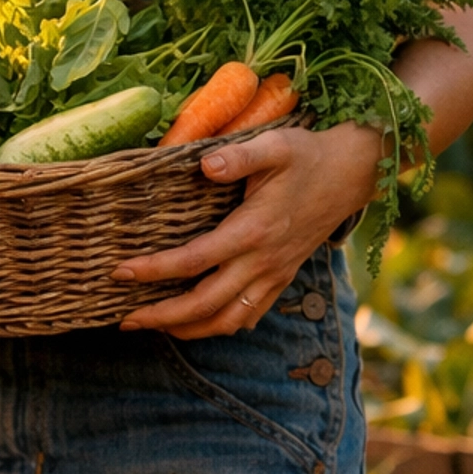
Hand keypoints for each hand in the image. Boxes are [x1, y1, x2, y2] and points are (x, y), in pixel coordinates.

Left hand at [114, 122, 381, 339]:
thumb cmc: (308, 155)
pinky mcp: (282, 278)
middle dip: (161, 316)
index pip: (194, 260)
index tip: (119, 272)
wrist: (353, 172)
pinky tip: (195, 323)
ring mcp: (274, 275)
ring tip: (152, 326)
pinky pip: (249, 315)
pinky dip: (219, 326)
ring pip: (228, 320)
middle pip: (205, 304)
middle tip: (124, 319)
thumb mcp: (276, 145)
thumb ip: (240, 156)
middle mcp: (263, 261)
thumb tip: (205, 165)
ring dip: (188, 329)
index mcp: (254, 231)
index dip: (154, 270)